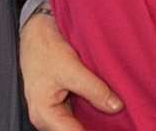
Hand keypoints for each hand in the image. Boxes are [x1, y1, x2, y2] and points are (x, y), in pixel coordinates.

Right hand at [22, 10, 122, 129]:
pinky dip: (90, 113)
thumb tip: (116, 106)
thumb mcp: (72, 69)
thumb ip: (95, 90)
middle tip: (119, 122)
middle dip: (96, 127)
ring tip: (115, 119)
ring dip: (94, 121)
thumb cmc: (46, 50)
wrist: (36, 33)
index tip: (114, 128)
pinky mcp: (59, 104)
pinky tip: (106, 107)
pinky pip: (76, 115)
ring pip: (77, 124)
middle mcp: (46, 118)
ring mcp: (53, 112)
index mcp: (45, 115)